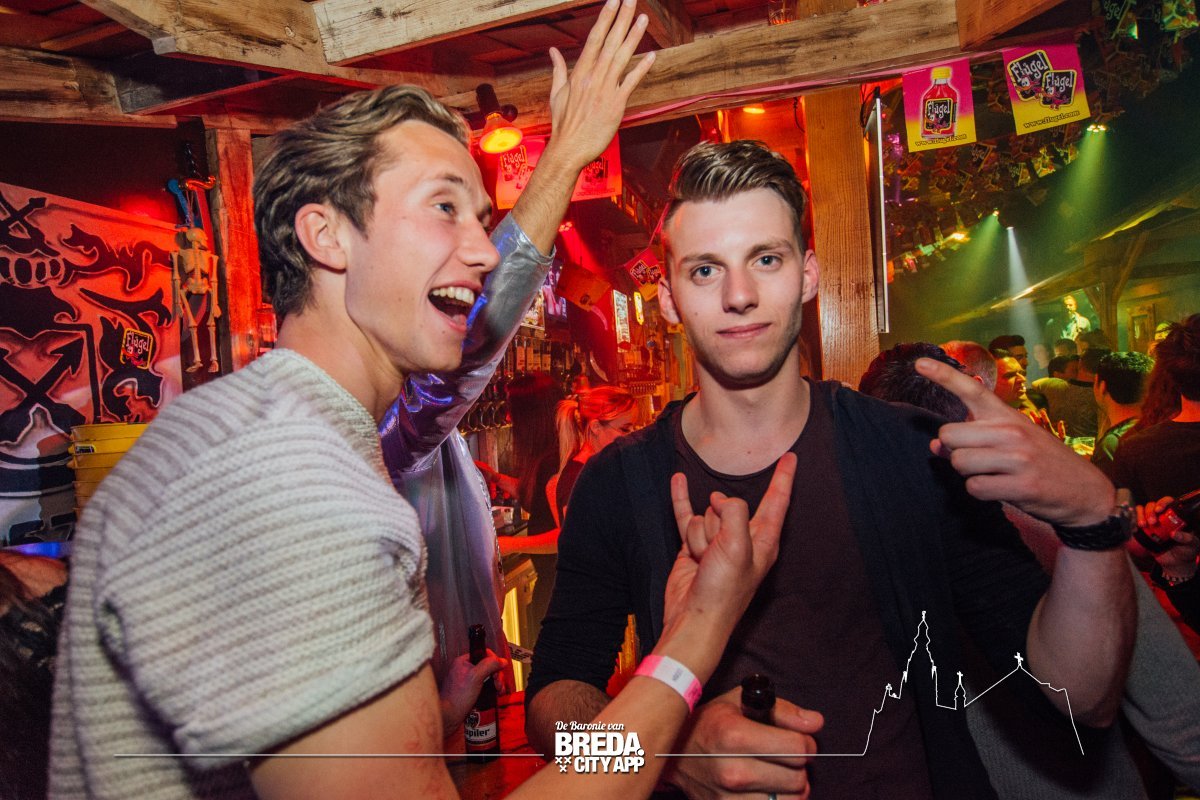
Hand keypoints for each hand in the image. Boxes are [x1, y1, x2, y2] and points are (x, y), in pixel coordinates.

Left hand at [438, 650, 506, 735]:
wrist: (448, 717)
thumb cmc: (458, 697)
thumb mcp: (475, 677)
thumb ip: (489, 665)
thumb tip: (502, 660)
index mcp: (463, 661)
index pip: (484, 654)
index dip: (494, 662)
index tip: (498, 672)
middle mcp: (464, 669)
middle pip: (487, 666)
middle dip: (496, 675)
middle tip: (498, 684)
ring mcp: (467, 680)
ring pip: (487, 676)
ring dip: (496, 682)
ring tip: (499, 691)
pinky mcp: (469, 691)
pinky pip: (484, 685)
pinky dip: (491, 688)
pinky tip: (496, 694)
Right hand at [544, 0, 655, 171]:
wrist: (568, 149)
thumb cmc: (563, 124)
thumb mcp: (557, 94)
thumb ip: (558, 70)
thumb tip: (553, 51)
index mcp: (579, 73)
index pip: (594, 38)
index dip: (605, 18)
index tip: (613, 1)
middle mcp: (593, 77)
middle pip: (610, 42)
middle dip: (621, 19)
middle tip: (631, 0)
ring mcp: (605, 90)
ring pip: (622, 57)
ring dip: (633, 36)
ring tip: (643, 18)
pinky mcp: (616, 105)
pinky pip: (631, 83)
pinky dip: (641, 68)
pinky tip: (651, 55)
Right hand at [663, 453, 796, 634]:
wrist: (693, 618)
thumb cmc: (723, 592)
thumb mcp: (738, 547)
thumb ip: (735, 513)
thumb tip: (719, 500)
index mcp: (763, 540)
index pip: (777, 501)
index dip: (784, 477)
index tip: (791, 457)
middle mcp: (743, 538)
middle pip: (729, 505)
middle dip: (717, 521)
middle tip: (716, 550)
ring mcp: (717, 542)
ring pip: (705, 514)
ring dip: (698, 534)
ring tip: (702, 560)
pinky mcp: (694, 546)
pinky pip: (686, 516)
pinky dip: (681, 498)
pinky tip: (678, 480)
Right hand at [663, 686, 822, 799]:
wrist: (674, 754)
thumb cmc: (709, 724)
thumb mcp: (739, 702)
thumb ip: (782, 710)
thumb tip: (815, 723)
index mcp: (734, 736)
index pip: (798, 748)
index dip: (805, 742)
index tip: (798, 739)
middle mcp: (732, 771)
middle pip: (798, 778)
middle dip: (798, 766)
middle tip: (786, 757)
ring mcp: (729, 798)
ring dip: (791, 788)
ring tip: (778, 774)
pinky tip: (769, 789)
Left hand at [915, 358, 1115, 526]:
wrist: (1088, 493)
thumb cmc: (1042, 464)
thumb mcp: (1012, 443)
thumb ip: (973, 439)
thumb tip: (934, 446)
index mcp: (1008, 416)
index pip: (972, 389)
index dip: (943, 375)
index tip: (919, 362)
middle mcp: (1011, 431)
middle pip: (949, 435)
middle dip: (954, 451)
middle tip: (979, 460)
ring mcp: (1018, 457)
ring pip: (959, 462)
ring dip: (969, 474)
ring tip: (995, 475)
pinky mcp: (1022, 484)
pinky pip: (975, 487)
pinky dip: (981, 492)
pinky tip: (1002, 490)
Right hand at [1137, 497, 1199, 577]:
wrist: (1175, 563)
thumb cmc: (1186, 552)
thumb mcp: (1192, 545)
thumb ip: (1186, 539)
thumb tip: (1174, 533)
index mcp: (1176, 517)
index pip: (1169, 502)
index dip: (1163, 502)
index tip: (1160, 510)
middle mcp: (1163, 517)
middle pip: (1153, 505)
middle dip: (1150, 511)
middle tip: (1152, 522)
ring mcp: (1152, 522)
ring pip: (1143, 510)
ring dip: (1141, 515)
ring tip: (1143, 525)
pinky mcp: (1144, 529)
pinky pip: (1135, 519)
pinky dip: (1134, 520)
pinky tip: (1137, 527)